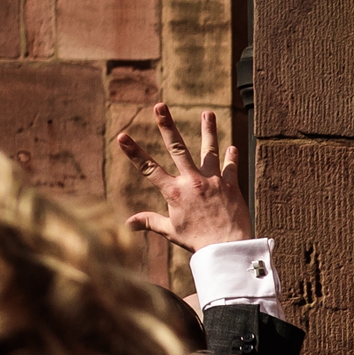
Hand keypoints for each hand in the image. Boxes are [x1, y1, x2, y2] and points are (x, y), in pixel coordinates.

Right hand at [118, 103, 255, 253]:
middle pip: (177, 148)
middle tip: (160, 106)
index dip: (134, 152)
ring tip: (207, 113)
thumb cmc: (198, 242)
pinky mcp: (230, 185)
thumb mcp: (171, 231)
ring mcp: (212, 181)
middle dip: (167, 125)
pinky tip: (232, 146)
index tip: (122, 136)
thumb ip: (150, 221)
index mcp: (174, 192)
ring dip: (208, 130)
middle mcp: (192, 181)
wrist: (228, 248)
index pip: (148, 169)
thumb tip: (127, 223)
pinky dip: (231, 157)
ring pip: (208, 150)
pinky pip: (230, 167)